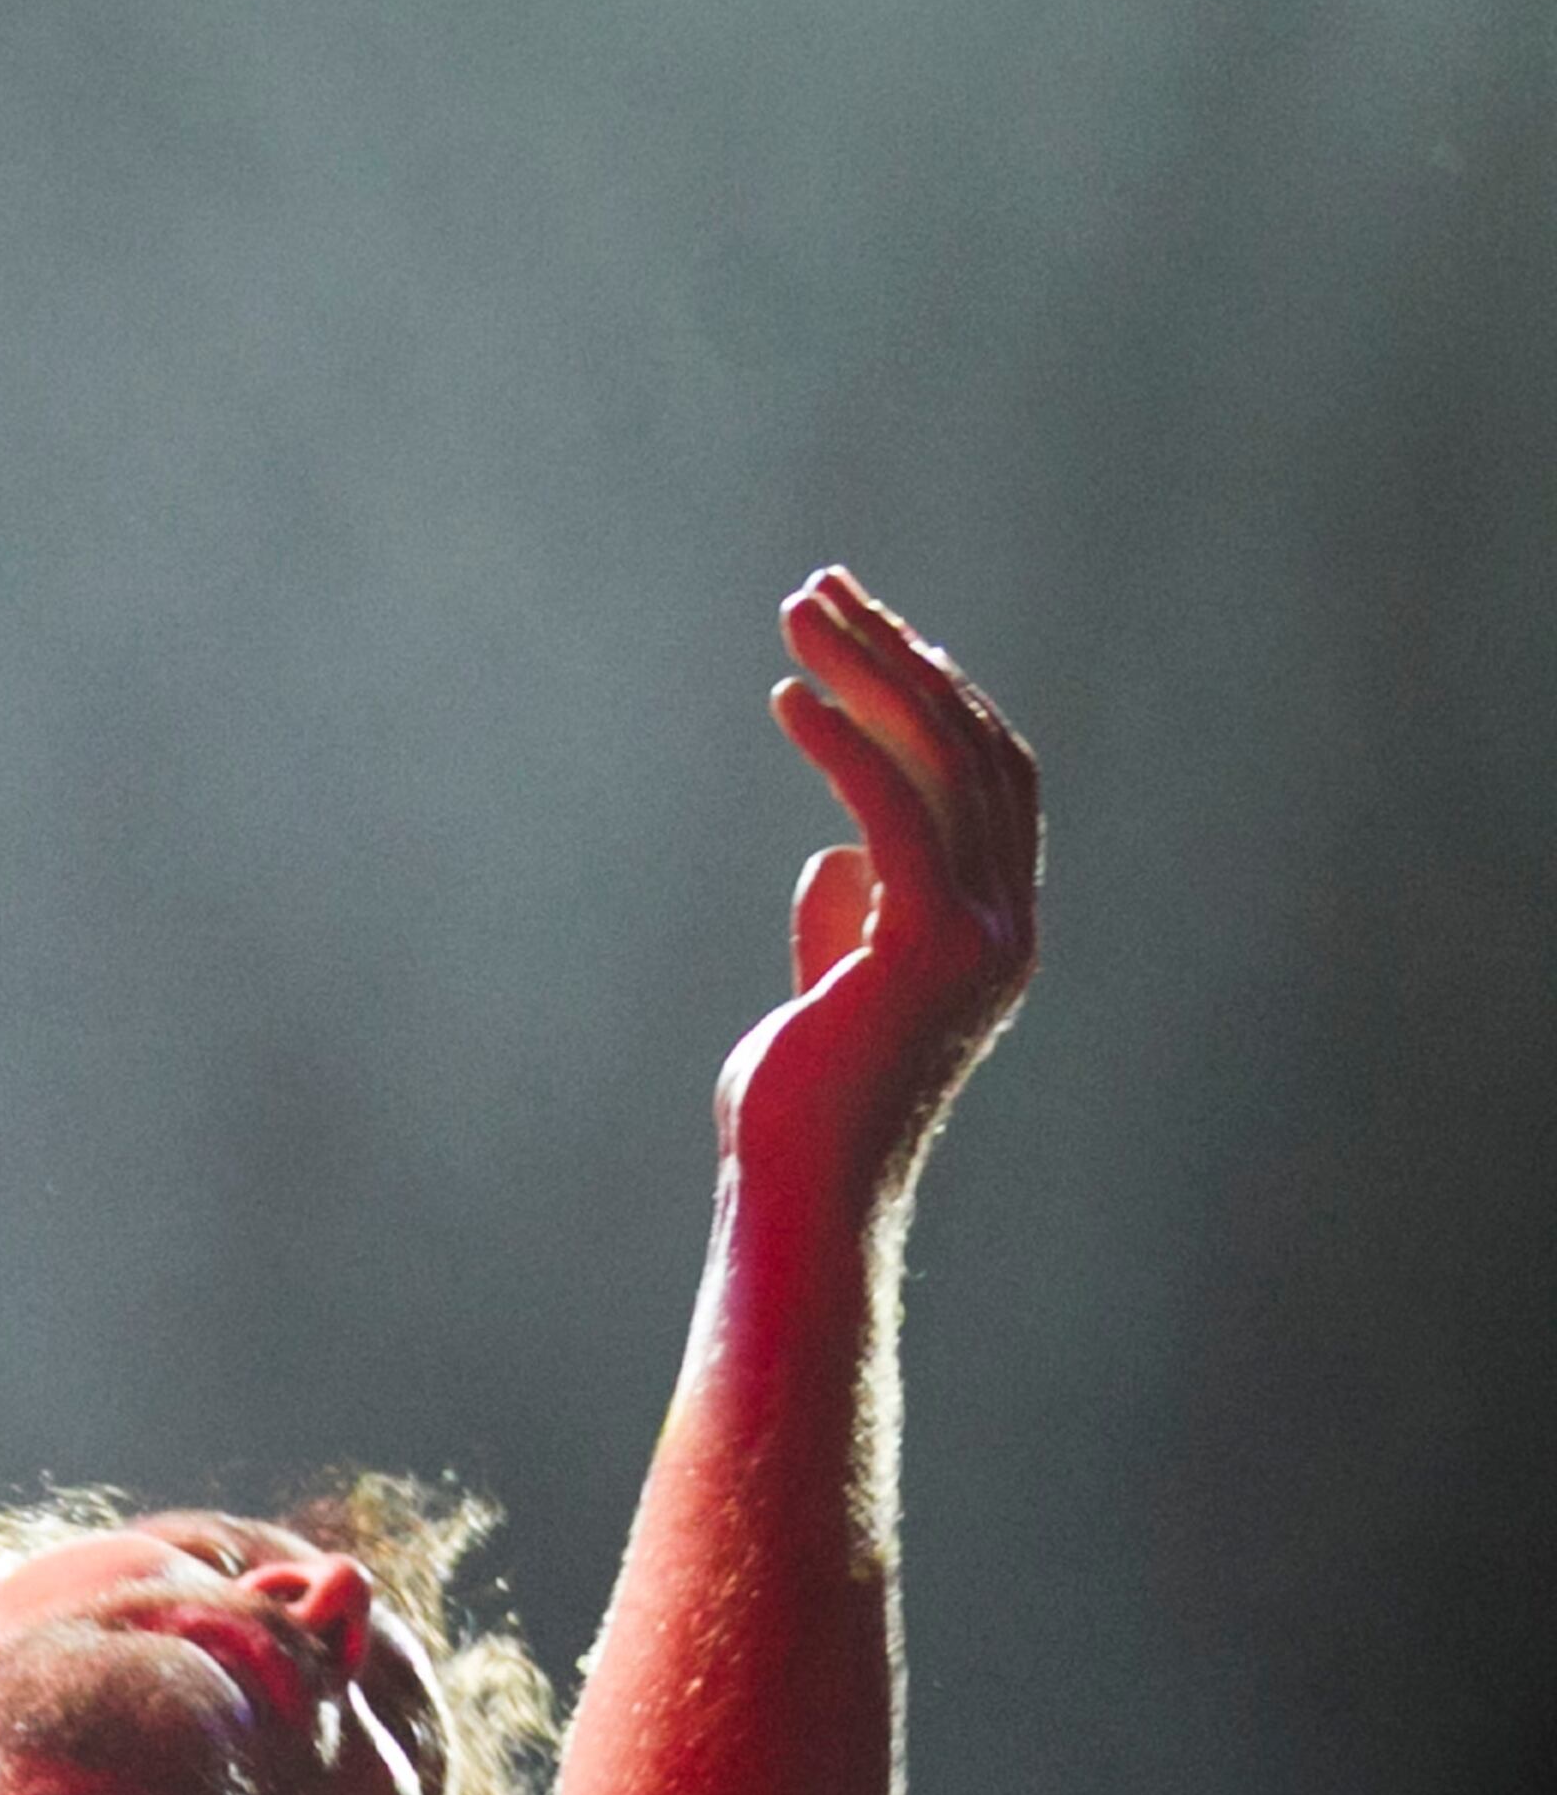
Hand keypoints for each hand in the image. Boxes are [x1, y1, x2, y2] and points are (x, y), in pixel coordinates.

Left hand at [719, 571, 1040, 1217]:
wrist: (800, 1204)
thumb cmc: (798, 1117)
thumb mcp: (829, 997)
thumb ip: (849, 925)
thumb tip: (835, 860)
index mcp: (996, 933)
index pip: (986, 777)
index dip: (936, 693)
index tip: (867, 636)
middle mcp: (1006, 927)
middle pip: (969, 746)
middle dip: (897, 656)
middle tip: (821, 589)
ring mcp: (979, 938)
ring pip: (939, 762)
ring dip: (867, 672)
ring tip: (797, 612)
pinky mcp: (926, 949)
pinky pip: (890, 813)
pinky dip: (843, 743)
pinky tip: (788, 698)